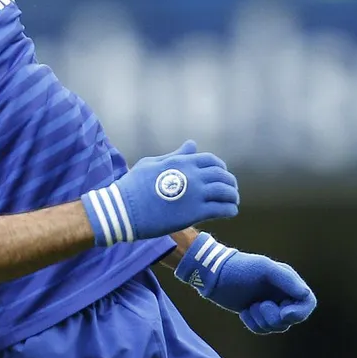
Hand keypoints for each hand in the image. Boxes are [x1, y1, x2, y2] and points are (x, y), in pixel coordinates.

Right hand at [82, 140, 239, 246]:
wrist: (124, 209)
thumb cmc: (133, 186)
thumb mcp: (152, 164)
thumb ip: (175, 156)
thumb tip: (192, 145)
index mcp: (182, 162)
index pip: (211, 161)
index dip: (220, 168)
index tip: (220, 176)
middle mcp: (193, 176)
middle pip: (222, 176)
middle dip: (229, 183)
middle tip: (230, 190)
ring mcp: (196, 194)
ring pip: (226, 192)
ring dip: (232, 196)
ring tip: (232, 202)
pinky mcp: (196, 213)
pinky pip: (222, 209)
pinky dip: (230, 209)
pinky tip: (229, 212)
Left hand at [175, 233, 316, 333]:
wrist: (212, 275)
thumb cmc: (238, 268)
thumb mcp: (264, 269)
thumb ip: (287, 280)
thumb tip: (305, 294)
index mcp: (287, 282)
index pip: (307, 302)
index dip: (300, 312)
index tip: (284, 313)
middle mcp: (281, 295)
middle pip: (292, 319)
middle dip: (274, 316)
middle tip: (259, 305)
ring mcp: (268, 305)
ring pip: (277, 326)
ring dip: (261, 319)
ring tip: (249, 305)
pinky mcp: (255, 314)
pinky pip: (261, 329)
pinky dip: (251, 322)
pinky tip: (243, 310)